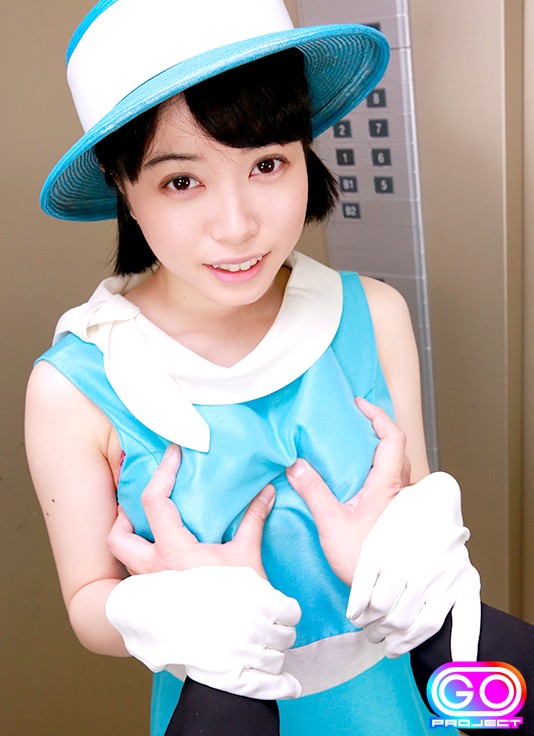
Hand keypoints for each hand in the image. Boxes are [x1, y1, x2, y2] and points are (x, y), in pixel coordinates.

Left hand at [106, 443, 301, 698]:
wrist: (233, 650)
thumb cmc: (240, 603)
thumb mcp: (247, 556)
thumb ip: (253, 519)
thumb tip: (266, 491)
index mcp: (173, 551)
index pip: (154, 501)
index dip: (162, 471)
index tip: (173, 453)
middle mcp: (154, 569)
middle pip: (117, 536)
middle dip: (122, 516)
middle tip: (138, 504)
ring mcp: (152, 589)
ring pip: (124, 559)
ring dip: (130, 540)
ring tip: (147, 529)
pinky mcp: (157, 604)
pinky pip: (138, 578)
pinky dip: (144, 563)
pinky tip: (164, 560)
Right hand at [286, 397, 480, 660]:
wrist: (388, 596)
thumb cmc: (364, 561)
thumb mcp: (332, 524)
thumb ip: (313, 492)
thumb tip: (296, 464)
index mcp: (388, 485)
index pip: (392, 437)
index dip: (378, 415)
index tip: (358, 404)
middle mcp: (402, 490)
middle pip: (398, 447)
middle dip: (378, 429)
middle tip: (355, 423)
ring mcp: (404, 504)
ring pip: (399, 465)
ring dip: (381, 451)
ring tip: (355, 448)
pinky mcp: (401, 517)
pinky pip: (395, 482)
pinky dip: (380, 470)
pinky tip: (360, 481)